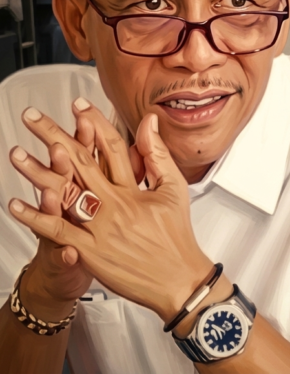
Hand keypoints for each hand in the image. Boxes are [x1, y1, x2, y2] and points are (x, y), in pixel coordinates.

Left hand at [8, 101, 212, 324]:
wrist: (178, 279)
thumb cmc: (176, 237)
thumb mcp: (174, 189)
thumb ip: (158, 154)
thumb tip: (150, 123)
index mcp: (134, 188)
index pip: (110, 146)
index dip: (93, 122)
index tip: (78, 104)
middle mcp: (114, 204)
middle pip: (79, 162)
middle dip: (54, 135)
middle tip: (33, 117)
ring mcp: (100, 227)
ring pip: (63, 193)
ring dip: (37, 172)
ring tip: (17, 154)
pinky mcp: (90, 250)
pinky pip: (57, 230)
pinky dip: (35, 217)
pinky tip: (16, 204)